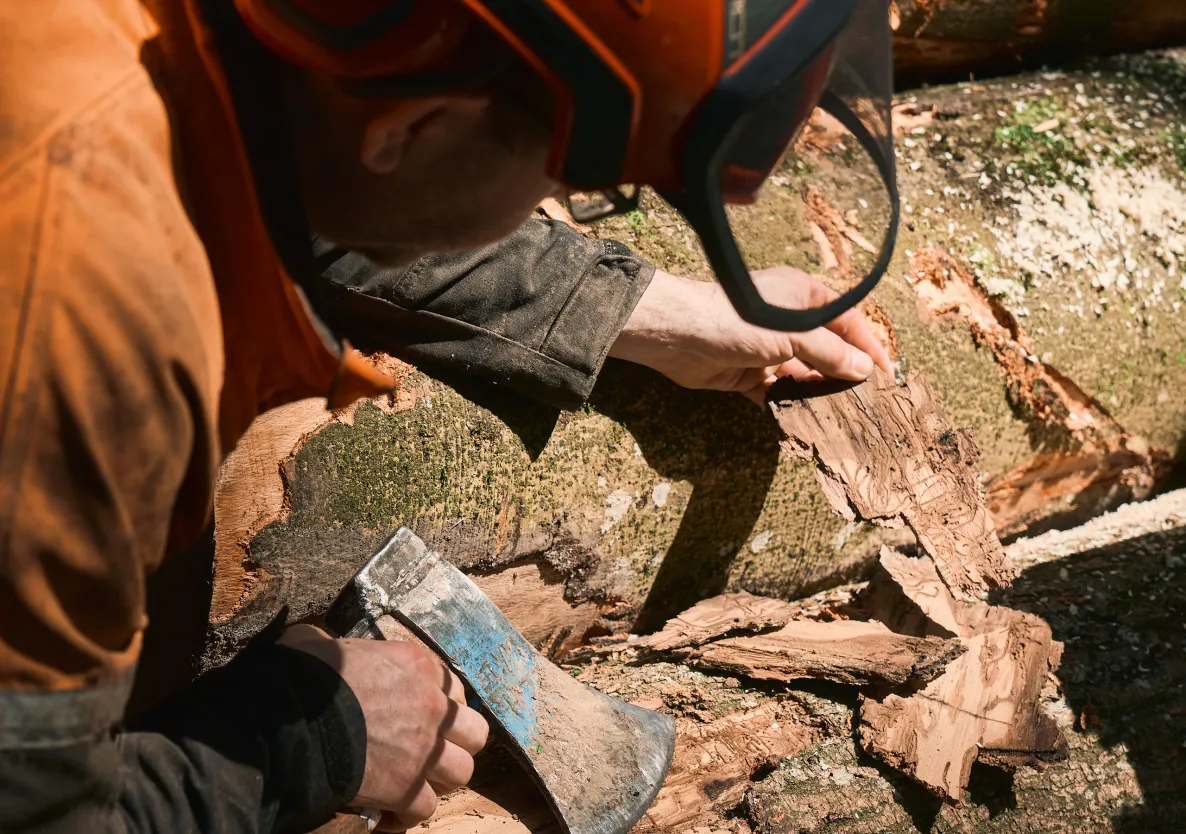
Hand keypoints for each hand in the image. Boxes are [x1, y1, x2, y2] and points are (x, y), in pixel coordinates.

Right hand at [280, 625, 488, 830]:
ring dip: (439, 780)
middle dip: (457, 744)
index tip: (420, 717)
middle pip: (474, 732)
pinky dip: (408, 814)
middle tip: (431, 751)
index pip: (454, 687)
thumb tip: (313, 641)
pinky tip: (389, 812)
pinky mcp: (406, 788)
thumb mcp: (320, 642)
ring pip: (461, 771)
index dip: (441, 706)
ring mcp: (424, 750)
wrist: (289, 720)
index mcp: (416, 666)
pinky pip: (425, 809)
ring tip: (416, 782)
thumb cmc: (302, 677)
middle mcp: (431, 706)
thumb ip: (330, 643)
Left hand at [609, 267, 893, 404]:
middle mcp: (788, 322)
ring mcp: (767, 350)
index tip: (888, 374)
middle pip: (826, 351)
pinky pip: (776, 394)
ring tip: (843, 420)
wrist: (678, 334)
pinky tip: (807, 424)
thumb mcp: (793, 333)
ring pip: (803, 376)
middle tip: (869, 405)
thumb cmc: (738, 318)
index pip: (848, 321)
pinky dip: (789, 407)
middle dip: (844, 375)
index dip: (869, 346)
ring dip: (819, 394)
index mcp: (803, 297)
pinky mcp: (748, 375)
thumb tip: (864, 370)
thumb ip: (830, 352)